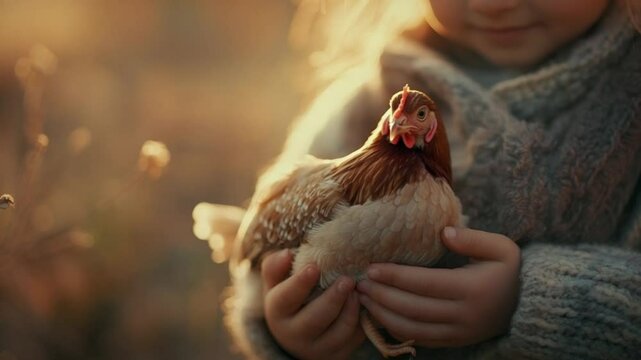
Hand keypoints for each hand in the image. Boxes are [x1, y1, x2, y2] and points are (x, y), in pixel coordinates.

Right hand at [262, 250, 364, 358]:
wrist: (297, 335)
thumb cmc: (289, 299)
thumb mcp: (277, 283)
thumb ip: (276, 266)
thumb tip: (287, 253)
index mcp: (277, 312)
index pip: (285, 298)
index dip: (299, 283)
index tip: (314, 267)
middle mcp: (293, 335)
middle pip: (315, 318)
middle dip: (333, 298)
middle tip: (348, 279)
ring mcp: (316, 349)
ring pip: (339, 332)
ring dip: (351, 309)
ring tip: (357, 290)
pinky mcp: (336, 355)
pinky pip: (353, 339)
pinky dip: (361, 321)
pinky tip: (363, 303)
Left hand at [357, 227, 519, 347]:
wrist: (527, 306)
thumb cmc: (509, 271)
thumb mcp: (502, 248)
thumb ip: (473, 238)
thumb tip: (443, 233)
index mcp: (472, 289)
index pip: (425, 284)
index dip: (396, 277)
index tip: (371, 268)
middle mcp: (463, 315)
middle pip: (413, 309)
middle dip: (382, 296)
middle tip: (359, 283)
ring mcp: (458, 332)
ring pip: (412, 328)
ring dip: (383, 314)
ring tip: (363, 298)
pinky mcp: (454, 341)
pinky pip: (419, 339)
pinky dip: (395, 329)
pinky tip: (379, 314)